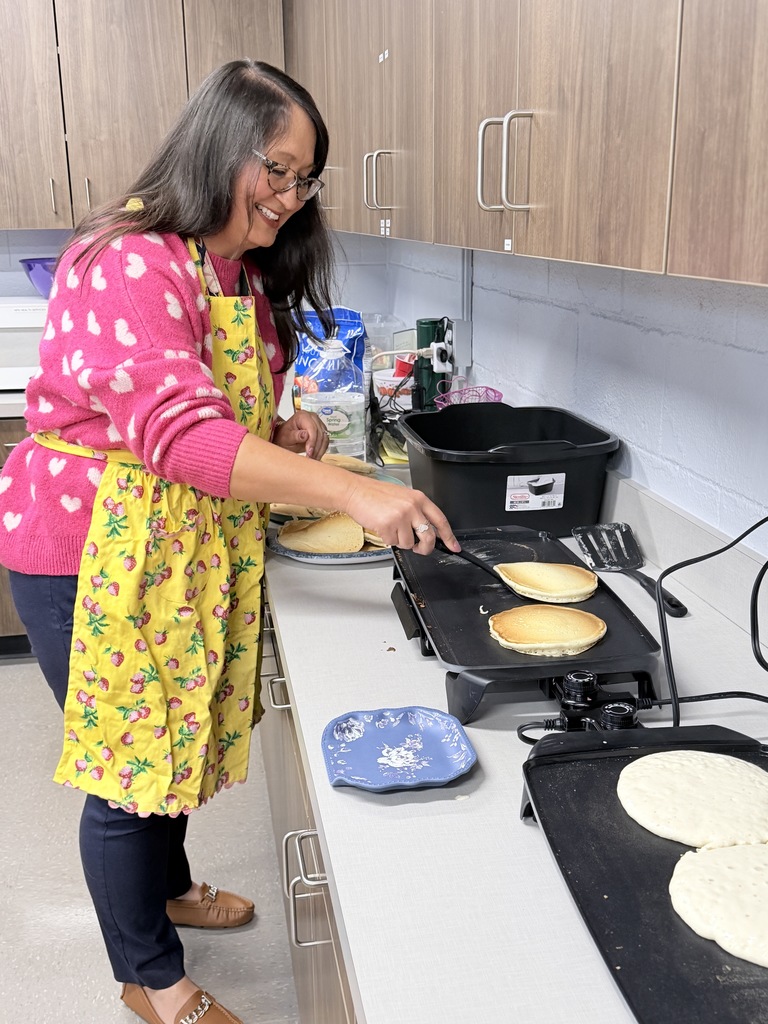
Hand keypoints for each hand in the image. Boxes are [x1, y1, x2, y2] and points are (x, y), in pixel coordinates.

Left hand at [272, 411, 329, 459]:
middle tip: (310, 457)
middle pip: (320, 433)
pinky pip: (325, 441)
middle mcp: (312, 417)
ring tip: (313, 458)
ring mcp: (318, 424)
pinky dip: (322, 450)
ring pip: (324, 438)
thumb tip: (305, 435)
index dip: (312, 441)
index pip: (312, 428)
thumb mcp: (286, 437)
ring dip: (320, 450)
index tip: (309, 452)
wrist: (285, 438)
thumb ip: (295, 436)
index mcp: (302, 416)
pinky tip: (316, 456)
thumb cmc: (284, 436)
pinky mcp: (321, 431)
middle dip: (316, 447)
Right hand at [341, 477, 460, 555]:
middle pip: (429, 537)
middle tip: (419, 549)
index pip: (441, 520)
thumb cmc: (375, 495)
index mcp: (419, 498)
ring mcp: (401, 516)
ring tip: (390, 528)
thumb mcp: (403, 497)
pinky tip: (382, 527)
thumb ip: (416, 512)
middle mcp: (413, 507)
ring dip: (400, 541)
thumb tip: (425, 531)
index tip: (454, 546)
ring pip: (409, 543)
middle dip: (425, 548)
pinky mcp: (389, 525)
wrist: (355, 492)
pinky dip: (388, 539)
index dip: (449, 536)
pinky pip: (394, 543)